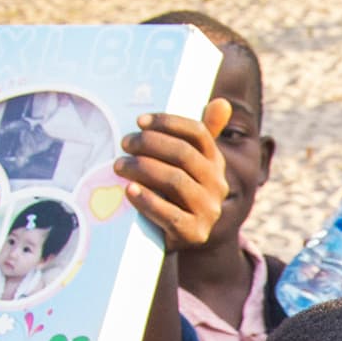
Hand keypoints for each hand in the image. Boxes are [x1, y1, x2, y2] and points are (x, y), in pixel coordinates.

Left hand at [116, 100, 229, 251]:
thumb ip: (203, 134)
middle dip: (150, 145)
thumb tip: (222, 103)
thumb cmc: (175, 193)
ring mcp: (208, 211)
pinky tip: (129, 190)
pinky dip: (147, 200)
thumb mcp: (189, 164)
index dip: (168, 123)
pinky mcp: (194, 233)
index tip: (140, 121)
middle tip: (124, 143)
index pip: (198, 134)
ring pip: (176, 181)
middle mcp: (218, 185)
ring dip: (142, 169)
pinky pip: (170, 214)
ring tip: (119, 165)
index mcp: (216, 163)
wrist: (176, 237)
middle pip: (184, 155)